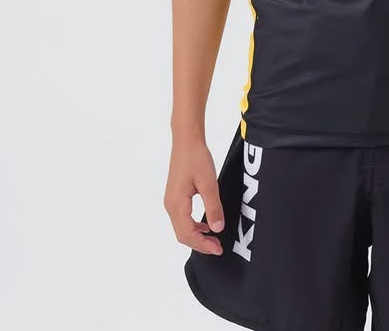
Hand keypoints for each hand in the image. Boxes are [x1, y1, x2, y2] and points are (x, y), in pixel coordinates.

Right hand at [163, 137, 225, 255]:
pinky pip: (182, 218)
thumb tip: (217, 228)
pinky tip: (205, 225)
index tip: (218, 249)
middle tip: (218, 247)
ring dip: (197, 236)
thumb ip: (213, 207)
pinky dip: (193, 226)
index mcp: (177, 204)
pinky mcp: (175, 196)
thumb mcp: (209, 183)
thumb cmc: (196, 158)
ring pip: (182, 227)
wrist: (186, 140)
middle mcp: (170, 205)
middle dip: (200, 244)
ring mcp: (171, 201)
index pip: (187, 235)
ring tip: (213, 239)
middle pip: (182, 235)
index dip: (203, 245)